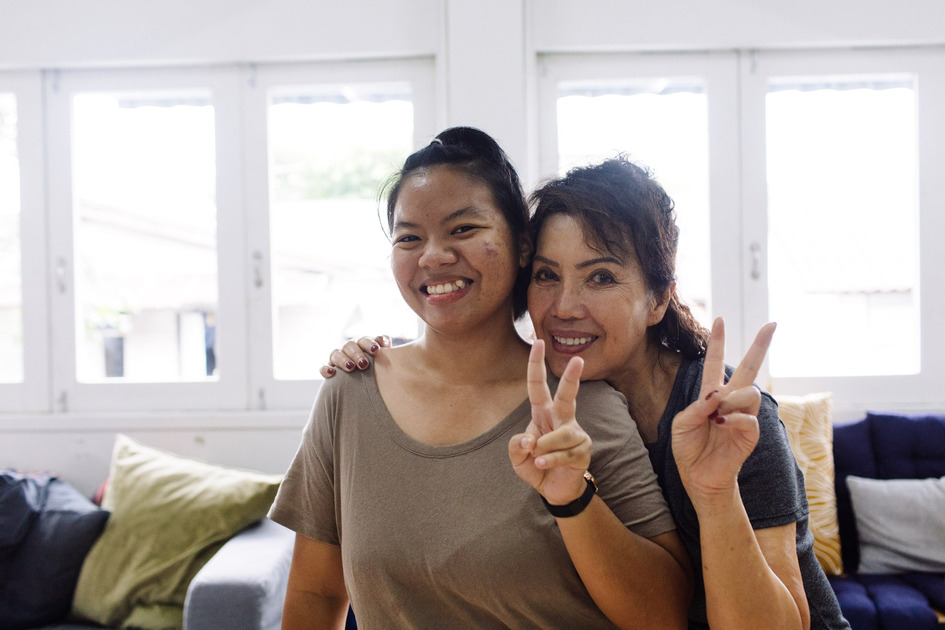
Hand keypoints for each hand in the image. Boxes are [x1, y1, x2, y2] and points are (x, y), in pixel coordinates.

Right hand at [319, 335, 390, 378]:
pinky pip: (323, 366)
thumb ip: (385, 350)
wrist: (365, 385)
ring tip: (350, 368)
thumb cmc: (377, 369)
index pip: (364, 340)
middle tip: (364, 364)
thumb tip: (383, 341)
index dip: (369, 343)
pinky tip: (331, 373)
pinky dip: (325, 368)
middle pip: (350, 345)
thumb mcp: (382, 360)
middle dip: (357, 354)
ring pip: (336, 353)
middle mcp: (349, 348)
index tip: (376, 350)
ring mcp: (337, 357)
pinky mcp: (329, 368)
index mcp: (362, 344)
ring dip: (343, 360)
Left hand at [508, 340, 592, 505]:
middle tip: (578, 359)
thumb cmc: (536, 464)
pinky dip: (550, 459)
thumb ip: (516, 445)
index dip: (536, 364)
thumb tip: (531, 439)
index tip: (537, 341)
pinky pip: (565, 452)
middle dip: (572, 378)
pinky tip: (542, 464)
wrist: (555, 489)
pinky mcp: (584, 450)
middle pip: (567, 396)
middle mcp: (561, 418)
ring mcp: (575, 433)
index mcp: (542, 413)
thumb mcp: (517, 456)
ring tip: (536, 458)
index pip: (538, 385)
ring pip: (561, 434)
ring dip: (545, 447)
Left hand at [671, 318, 775, 509]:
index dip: (718, 342)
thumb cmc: (689, 449)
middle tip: (772, 324)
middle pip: (750, 368)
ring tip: (717, 414)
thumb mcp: (681, 424)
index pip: (715, 363)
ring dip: (731, 399)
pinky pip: (748, 417)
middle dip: (761, 345)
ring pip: (749, 391)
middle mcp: (730, 401)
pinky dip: (733, 418)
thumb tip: (717, 393)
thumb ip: (697, 406)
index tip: (720, 319)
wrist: (699, 478)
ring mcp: (743, 416)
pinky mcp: (751, 433)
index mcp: (710, 395)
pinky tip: (721, 423)